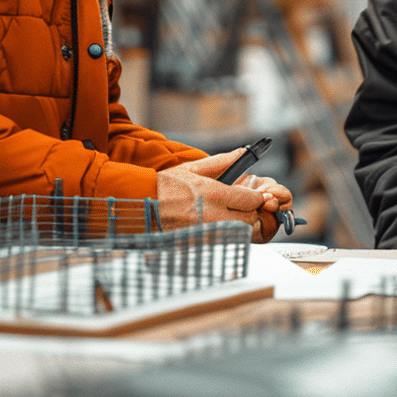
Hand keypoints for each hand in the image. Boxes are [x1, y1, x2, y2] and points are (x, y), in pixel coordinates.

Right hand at [156, 149, 292, 242]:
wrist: (140, 207)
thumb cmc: (164, 185)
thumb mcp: (192, 168)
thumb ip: (221, 162)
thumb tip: (241, 153)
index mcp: (213, 193)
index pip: (251, 200)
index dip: (256, 198)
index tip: (254, 196)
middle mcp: (213, 215)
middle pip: (249, 218)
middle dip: (250, 212)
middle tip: (242, 205)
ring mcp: (207, 233)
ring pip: (237, 232)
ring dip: (239, 224)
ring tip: (226, 214)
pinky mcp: (199, 244)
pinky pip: (222, 240)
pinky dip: (224, 233)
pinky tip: (214, 224)